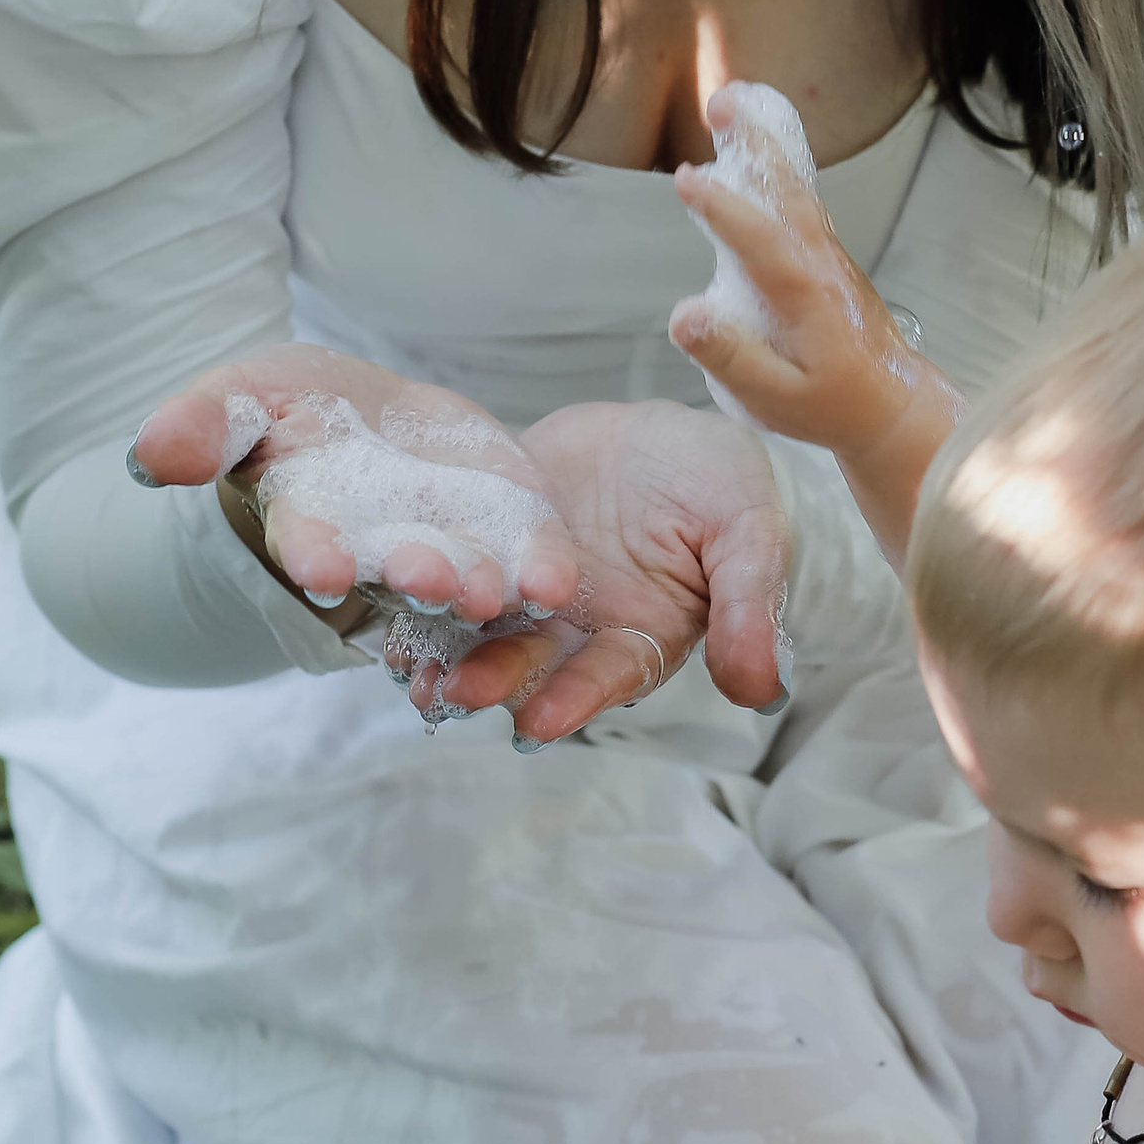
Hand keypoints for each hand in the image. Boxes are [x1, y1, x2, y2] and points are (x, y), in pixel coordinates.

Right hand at [129, 342, 579, 627]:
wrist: (371, 423)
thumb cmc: (297, 413)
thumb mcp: (244, 398)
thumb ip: (205, 425)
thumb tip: (149, 453)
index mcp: (311, 525)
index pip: (309, 542)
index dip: (313, 552)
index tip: (321, 564)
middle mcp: (380, 555)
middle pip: (396, 570)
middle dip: (412, 575)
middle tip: (429, 578)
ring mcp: (450, 553)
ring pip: (467, 581)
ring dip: (481, 590)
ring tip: (494, 592)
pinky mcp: (509, 537)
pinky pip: (529, 562)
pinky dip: (543, 573)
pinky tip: (559, 583)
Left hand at [431, 398, 793, 734]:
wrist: (660, 423)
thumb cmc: (720, 479)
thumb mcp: (751, 529)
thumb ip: (749, 604)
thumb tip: (759, 687)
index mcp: (643, 632)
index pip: (610, 674)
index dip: (577, 697)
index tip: (539, 720)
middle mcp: (578, 625)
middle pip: (534, 662)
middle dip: (495, 678)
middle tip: (453, 691)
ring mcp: (529, 586)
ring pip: (484, 627)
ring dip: (447, 649)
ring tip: (408, 664)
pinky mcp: (489, 540)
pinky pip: (455, 564)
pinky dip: (420, 586)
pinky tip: (384, 593)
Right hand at [670, 85, 963, 569]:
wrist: (894, 408)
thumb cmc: (833, 408)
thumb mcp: (776, 398)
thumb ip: (732, 358)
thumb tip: (685, 316)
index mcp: (807, 294)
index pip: (760, 239)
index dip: (723, 207)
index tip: (687, 179)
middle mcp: (821, 263)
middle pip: (787, 192)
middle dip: (753, 143)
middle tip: (720, 102)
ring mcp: (829, 256)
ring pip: (796, 189)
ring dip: (763, 146)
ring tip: (730, 108)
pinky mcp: (828, 260)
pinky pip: (800, 202)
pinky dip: (777, 169)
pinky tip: (756, 153)